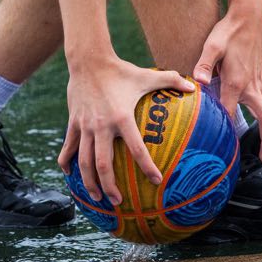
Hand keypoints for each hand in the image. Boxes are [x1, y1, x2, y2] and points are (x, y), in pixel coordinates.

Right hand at [59, 56, 193, 204]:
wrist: (88, 60)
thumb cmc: (121, 70)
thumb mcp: (147, 75)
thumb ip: (172, 80)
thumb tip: (195, 86)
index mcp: (122, 118)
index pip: (136, 149)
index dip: (147, 167)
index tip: (156, 181)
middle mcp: (101, 126)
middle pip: (102, 164)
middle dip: (109, 186)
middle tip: (118, 201)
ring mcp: (84, 126)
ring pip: (83, 161)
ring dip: (88, 182)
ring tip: (96, 197)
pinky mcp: (73, 123)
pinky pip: (68, 147)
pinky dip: (67, 162)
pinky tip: (69, 174)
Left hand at [193, 5, 261, 162]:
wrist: (248, 17)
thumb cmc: (228, 32)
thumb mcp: (212, 45)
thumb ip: (204, 64)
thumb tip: (196, 82)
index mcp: (237, 81)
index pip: (232, 112)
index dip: (228, 130)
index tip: (225, 147)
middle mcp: (253, 85)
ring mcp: (261, 81)